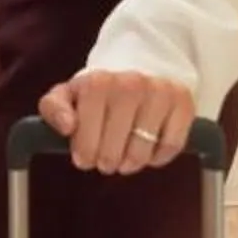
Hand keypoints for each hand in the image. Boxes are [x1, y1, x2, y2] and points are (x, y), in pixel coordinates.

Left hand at [36, 69, 197, 175]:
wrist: (136, 74)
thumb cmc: (97, 94)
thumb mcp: (67, 96)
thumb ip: (53, 108)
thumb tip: (67, 126)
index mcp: (98, 82)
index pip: (87, 133)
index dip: (84, 151)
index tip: (84, 158)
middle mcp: (131, 83)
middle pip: (115, 147)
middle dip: (107, 161)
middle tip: (106, 161)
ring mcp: (160, 92)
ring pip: (142, 150)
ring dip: (131, 163)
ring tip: (125, 158)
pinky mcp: (183, 102)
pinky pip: (171, 146)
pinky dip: (158, 157)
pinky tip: (148, 152)